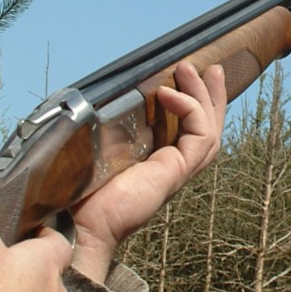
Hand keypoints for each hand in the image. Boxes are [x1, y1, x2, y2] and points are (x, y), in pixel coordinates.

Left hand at [67, 61, 227, 280]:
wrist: (79, 223)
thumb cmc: (80, 191)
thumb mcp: (97, 148)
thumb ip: (108, 127)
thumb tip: (101, 96)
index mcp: (154, 164)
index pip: (186, 132)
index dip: (193, 104)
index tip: (188, 76)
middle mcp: (169, 167)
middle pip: (205, 130)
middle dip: (210, 97)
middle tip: (211, 68)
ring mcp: (175, 171)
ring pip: (207, 131)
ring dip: (203, 98)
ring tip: (191, 70)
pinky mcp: (175, 172)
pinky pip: (198, 136)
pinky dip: (189, 110)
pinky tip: (169, 93)